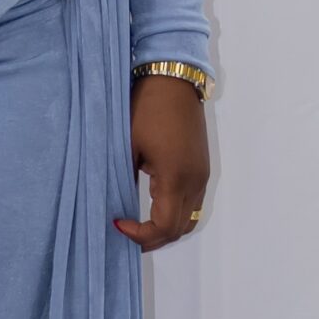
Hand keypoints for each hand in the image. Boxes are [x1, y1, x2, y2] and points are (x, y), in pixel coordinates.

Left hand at [114, 76, 208, 250]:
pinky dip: (175, 214)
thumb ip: (124, 179)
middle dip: (152, 238)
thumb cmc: (146, 108)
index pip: (164, 227)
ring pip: (189, 220)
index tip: (117, 223)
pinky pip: (192, 204)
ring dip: (166, 228)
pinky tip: (153, 206)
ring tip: (139, 225)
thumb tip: (117, 205)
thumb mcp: (127, 145)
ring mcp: (202, 176)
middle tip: (126, 232)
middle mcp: (195, 182)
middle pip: (180, 230)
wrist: (173, 80)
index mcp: (176, 177)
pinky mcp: (202, 169)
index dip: (140, 235)